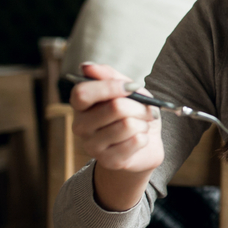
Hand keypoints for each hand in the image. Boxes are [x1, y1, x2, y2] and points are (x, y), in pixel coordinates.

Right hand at [69, 63, 164, 209]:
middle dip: (139, 106)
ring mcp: (92, 146)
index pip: (82, 93)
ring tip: (142, 126)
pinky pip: (135, 141)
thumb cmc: (133, 113)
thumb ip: (110, 76)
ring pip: (127, 125)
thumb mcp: (127, 90)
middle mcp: (80, 126)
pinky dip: (145, 137)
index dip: (110, 87)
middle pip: (114, 108)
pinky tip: (140, 140)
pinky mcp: (109, 161)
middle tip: (146, 110)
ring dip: (143, 123)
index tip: (132, 87)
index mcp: (81, 106)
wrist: (145, 144)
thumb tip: (87, 66)